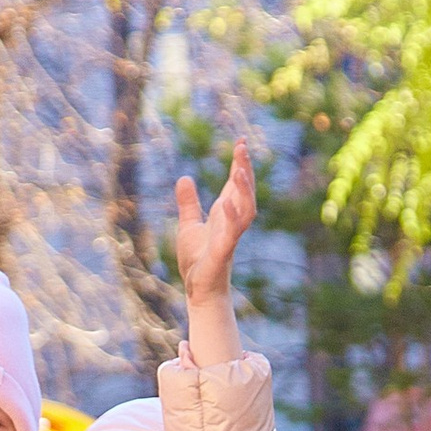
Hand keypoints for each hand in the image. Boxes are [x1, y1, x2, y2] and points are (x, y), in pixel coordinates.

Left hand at [173, 140, 254, 307]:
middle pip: (245, 191)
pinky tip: (227, 202)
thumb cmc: (196, 260)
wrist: (197, 288)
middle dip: (245, 169)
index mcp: (224, 214)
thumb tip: (184, 178)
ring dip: (244, 190)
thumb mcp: (187, 225)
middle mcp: (231, 222)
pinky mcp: (223, 251)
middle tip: (242, 147)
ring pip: (246, 210)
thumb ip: (188, 203)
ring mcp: (230, 236)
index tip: (241, 141)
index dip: (239, 163)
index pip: (235, 184)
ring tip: (238, 170)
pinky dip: (232, 218)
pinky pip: (232, 233)